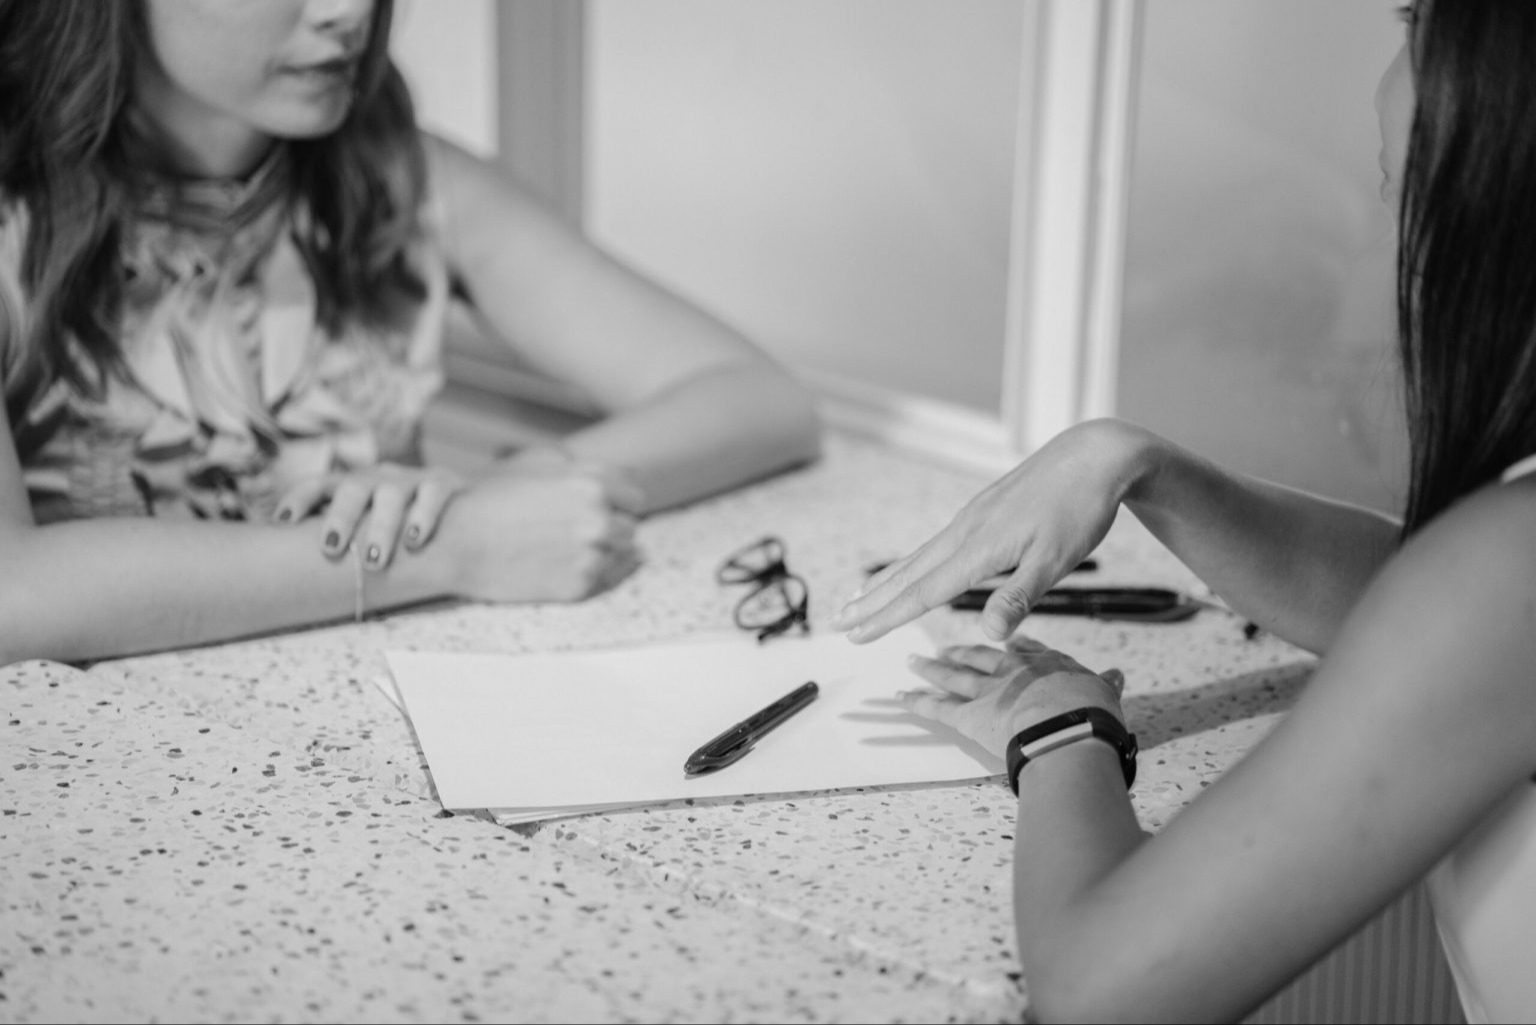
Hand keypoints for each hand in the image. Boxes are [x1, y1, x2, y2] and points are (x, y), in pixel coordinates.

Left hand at [273, 463, 464, 568]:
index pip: (318, 485)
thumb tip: (288, 568)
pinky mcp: (443, 483)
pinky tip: (414, 541)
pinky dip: (422, 516)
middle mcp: (377, 479)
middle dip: (340, 518)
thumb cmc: (399, 531)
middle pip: (352, 489)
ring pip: (391, 494)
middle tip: (331, 549)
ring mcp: (410, 480)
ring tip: (374, 561)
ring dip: (381, 527)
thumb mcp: (365, 527)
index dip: (298, 499)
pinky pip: (431, 494)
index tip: (282, 522)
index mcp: (351, 487)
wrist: (457, 517)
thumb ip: (339, 540)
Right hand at [437, 459, 641, 602]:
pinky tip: (561, 566)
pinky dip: (591, 574)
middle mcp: (598, 517)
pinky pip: (606, 580)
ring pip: (622, 555)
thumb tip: (626, 473)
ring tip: (566, 550)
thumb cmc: (491, 500)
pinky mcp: (580, 585)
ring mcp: (592, 553)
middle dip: (610, 530)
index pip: (634, 497)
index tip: (599, 511)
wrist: (454, 544)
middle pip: (630, 527)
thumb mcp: (537, 465)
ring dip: (604, 553)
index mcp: (592, 483)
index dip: (617, 504)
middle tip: (576, 534)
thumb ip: (582, 467)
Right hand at [832, 419, 1149, 642]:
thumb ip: (1019, 598)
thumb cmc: (1080, 509)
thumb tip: (988, 635)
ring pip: (917, 557)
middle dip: (871, 601)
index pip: (923, 592)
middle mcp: (965, 531)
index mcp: (979, 548)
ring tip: (856, 598)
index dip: (887, 618)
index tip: (855, 636)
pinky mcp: (982, 511)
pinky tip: (911, 568)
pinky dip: (911, 562)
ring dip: (885, 582)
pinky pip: (934, 544)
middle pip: (908, 573)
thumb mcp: (1057, 560)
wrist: (1094, 455)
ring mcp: (971, 518)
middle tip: (836, 621)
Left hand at [900, 634, 1126, 759]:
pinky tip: (900, 696)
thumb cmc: (1092, 715)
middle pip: (980, 658)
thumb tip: (1116, 675)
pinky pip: (937, 708)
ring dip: (930, 669)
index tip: (1004, 642)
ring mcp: (987, 692)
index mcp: (1045, 664)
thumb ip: (1105, 684)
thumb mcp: (1105, 693)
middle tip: (945, 649)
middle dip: (961, 653)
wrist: (1069, 730)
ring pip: (952, 676)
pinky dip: (916, 702)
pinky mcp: (969, 716)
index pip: (1025, 650)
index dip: (1013, 647)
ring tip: (913, 661)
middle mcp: (1011, 672)